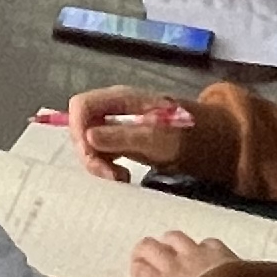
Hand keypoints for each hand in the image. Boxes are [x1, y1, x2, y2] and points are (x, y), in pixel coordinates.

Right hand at [66, 87, 204, 183]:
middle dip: (89, 154)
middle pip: (81, 126)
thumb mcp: (153, 138)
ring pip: (87, 141)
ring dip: (96, 163)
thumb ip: (121, 136)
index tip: (90, 155)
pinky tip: (121, 175)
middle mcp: (111, 108)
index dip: (77, 128)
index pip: (81, 105)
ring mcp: (112, 122)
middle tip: (110, 176)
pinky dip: (104, 165)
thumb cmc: (179, 134)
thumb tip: (88, 137)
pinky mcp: (116, 137)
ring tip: (120, 177)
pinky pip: (98, 150)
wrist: (200, 139)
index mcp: (119, 99)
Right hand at [130, 230, 234, 276]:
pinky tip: (207, 252)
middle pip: (149, 247)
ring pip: (174, 237)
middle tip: (147, 254)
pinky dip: (204, 246)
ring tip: (172, 246)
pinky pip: (206, 242)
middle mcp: (174, 267)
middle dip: (145, 249)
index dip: (137, 268)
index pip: (140, 270)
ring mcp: (196, 256)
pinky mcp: (218, 251)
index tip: (139, 269)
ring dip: (171, 241)